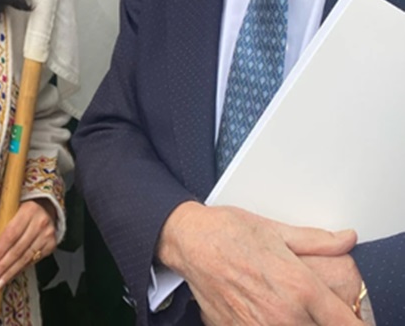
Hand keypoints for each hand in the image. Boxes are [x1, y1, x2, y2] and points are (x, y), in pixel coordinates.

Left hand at [0, 199, 56, 289]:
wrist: (46, 209)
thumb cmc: (24, 210)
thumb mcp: (9, 211)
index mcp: (28, 210)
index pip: (11, 234)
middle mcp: (39, 222)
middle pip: (18, 249)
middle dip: (3, 266)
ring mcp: (47, 235)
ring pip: (25, 258)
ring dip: (10, 272)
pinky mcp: (51, 245)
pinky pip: (33, 261)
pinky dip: (20, 270)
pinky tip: (11, 276)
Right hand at [158, 202, 361, 324]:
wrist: (189, 241)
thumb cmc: (229, 231)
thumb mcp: (275, 230)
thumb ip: (316, 240)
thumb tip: (347, 239)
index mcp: (299, 287)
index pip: (345, 323)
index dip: (356, 324)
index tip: (354, 320)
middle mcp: (284, 314)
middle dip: (320, 319)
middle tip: (308, 302)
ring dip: (295, 322)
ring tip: (279, 302)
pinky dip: (269, 323)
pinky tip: (262, 310)